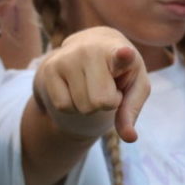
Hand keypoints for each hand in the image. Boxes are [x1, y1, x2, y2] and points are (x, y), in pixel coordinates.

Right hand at [33, 26, 149, 140]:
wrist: (91, 47)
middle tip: (106, 86)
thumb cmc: (120, 71)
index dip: (123, 56)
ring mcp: (67, 57)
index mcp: (119, 51)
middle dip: (106, 103)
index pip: (121, 56)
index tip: (125, 54)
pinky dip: (72, 106)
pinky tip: (77, 88)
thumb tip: (130, 138)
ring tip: (92, 84)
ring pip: (82, 107)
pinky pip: (63, 106)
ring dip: (88, 105)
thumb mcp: (134, 87)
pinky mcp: (49, 68)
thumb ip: (132, 110)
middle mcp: (91, 50)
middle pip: (101, 103)